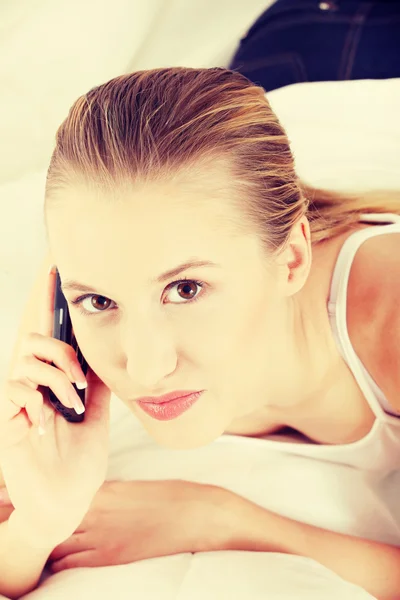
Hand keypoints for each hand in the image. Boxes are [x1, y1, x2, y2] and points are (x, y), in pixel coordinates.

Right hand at [0, 267, 110, 547]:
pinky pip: (16, 388)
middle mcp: (30, 382)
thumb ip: (99, 379)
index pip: (49, 329)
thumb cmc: (78, 456)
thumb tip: (110, 348)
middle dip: (63, 349)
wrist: (68, 499)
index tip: (55, 263)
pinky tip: (50, 420)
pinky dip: (40, 400)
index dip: (49, 296)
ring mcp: (16, 399)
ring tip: (71, 404)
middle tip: (81, 380)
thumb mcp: (97, 410)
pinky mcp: (6, 419)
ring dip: (58, 378)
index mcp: (52, 376)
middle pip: (34, 334)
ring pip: (27, 356)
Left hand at [46, 479, 232, 571]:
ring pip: (56, 543)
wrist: (195, 514)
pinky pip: (70, 564)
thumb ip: (105, 494)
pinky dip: (61, 564)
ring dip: (50, 546)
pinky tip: (64, 563)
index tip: (47, 508)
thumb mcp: (131, 488)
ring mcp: (100, 534)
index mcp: (102, 489)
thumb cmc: (169, 498)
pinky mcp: (108, 556)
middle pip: (52, 519)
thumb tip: (89, 502)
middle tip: (46, 530)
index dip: (50, 503)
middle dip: (45, 525)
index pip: (59, 496)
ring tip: (52, 549)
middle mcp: (96, 510)